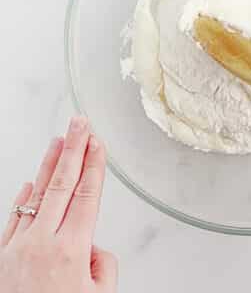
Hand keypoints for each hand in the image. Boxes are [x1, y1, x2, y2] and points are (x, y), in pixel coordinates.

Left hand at [0, 117, 116, 291]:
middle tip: (80, 122)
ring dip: (49, 165)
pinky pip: (13, 219)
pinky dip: (23, 198)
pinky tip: (30, 183)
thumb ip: (103, 266)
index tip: (98, 141)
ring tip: (59, 140)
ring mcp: (17, 249)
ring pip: (37, 196)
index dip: (94, 164)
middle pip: (63, 184)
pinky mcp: (1, 259)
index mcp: (71, 249)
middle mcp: (42, 243)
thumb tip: (93, 249)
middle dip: (74, 149)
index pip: (88, 194)